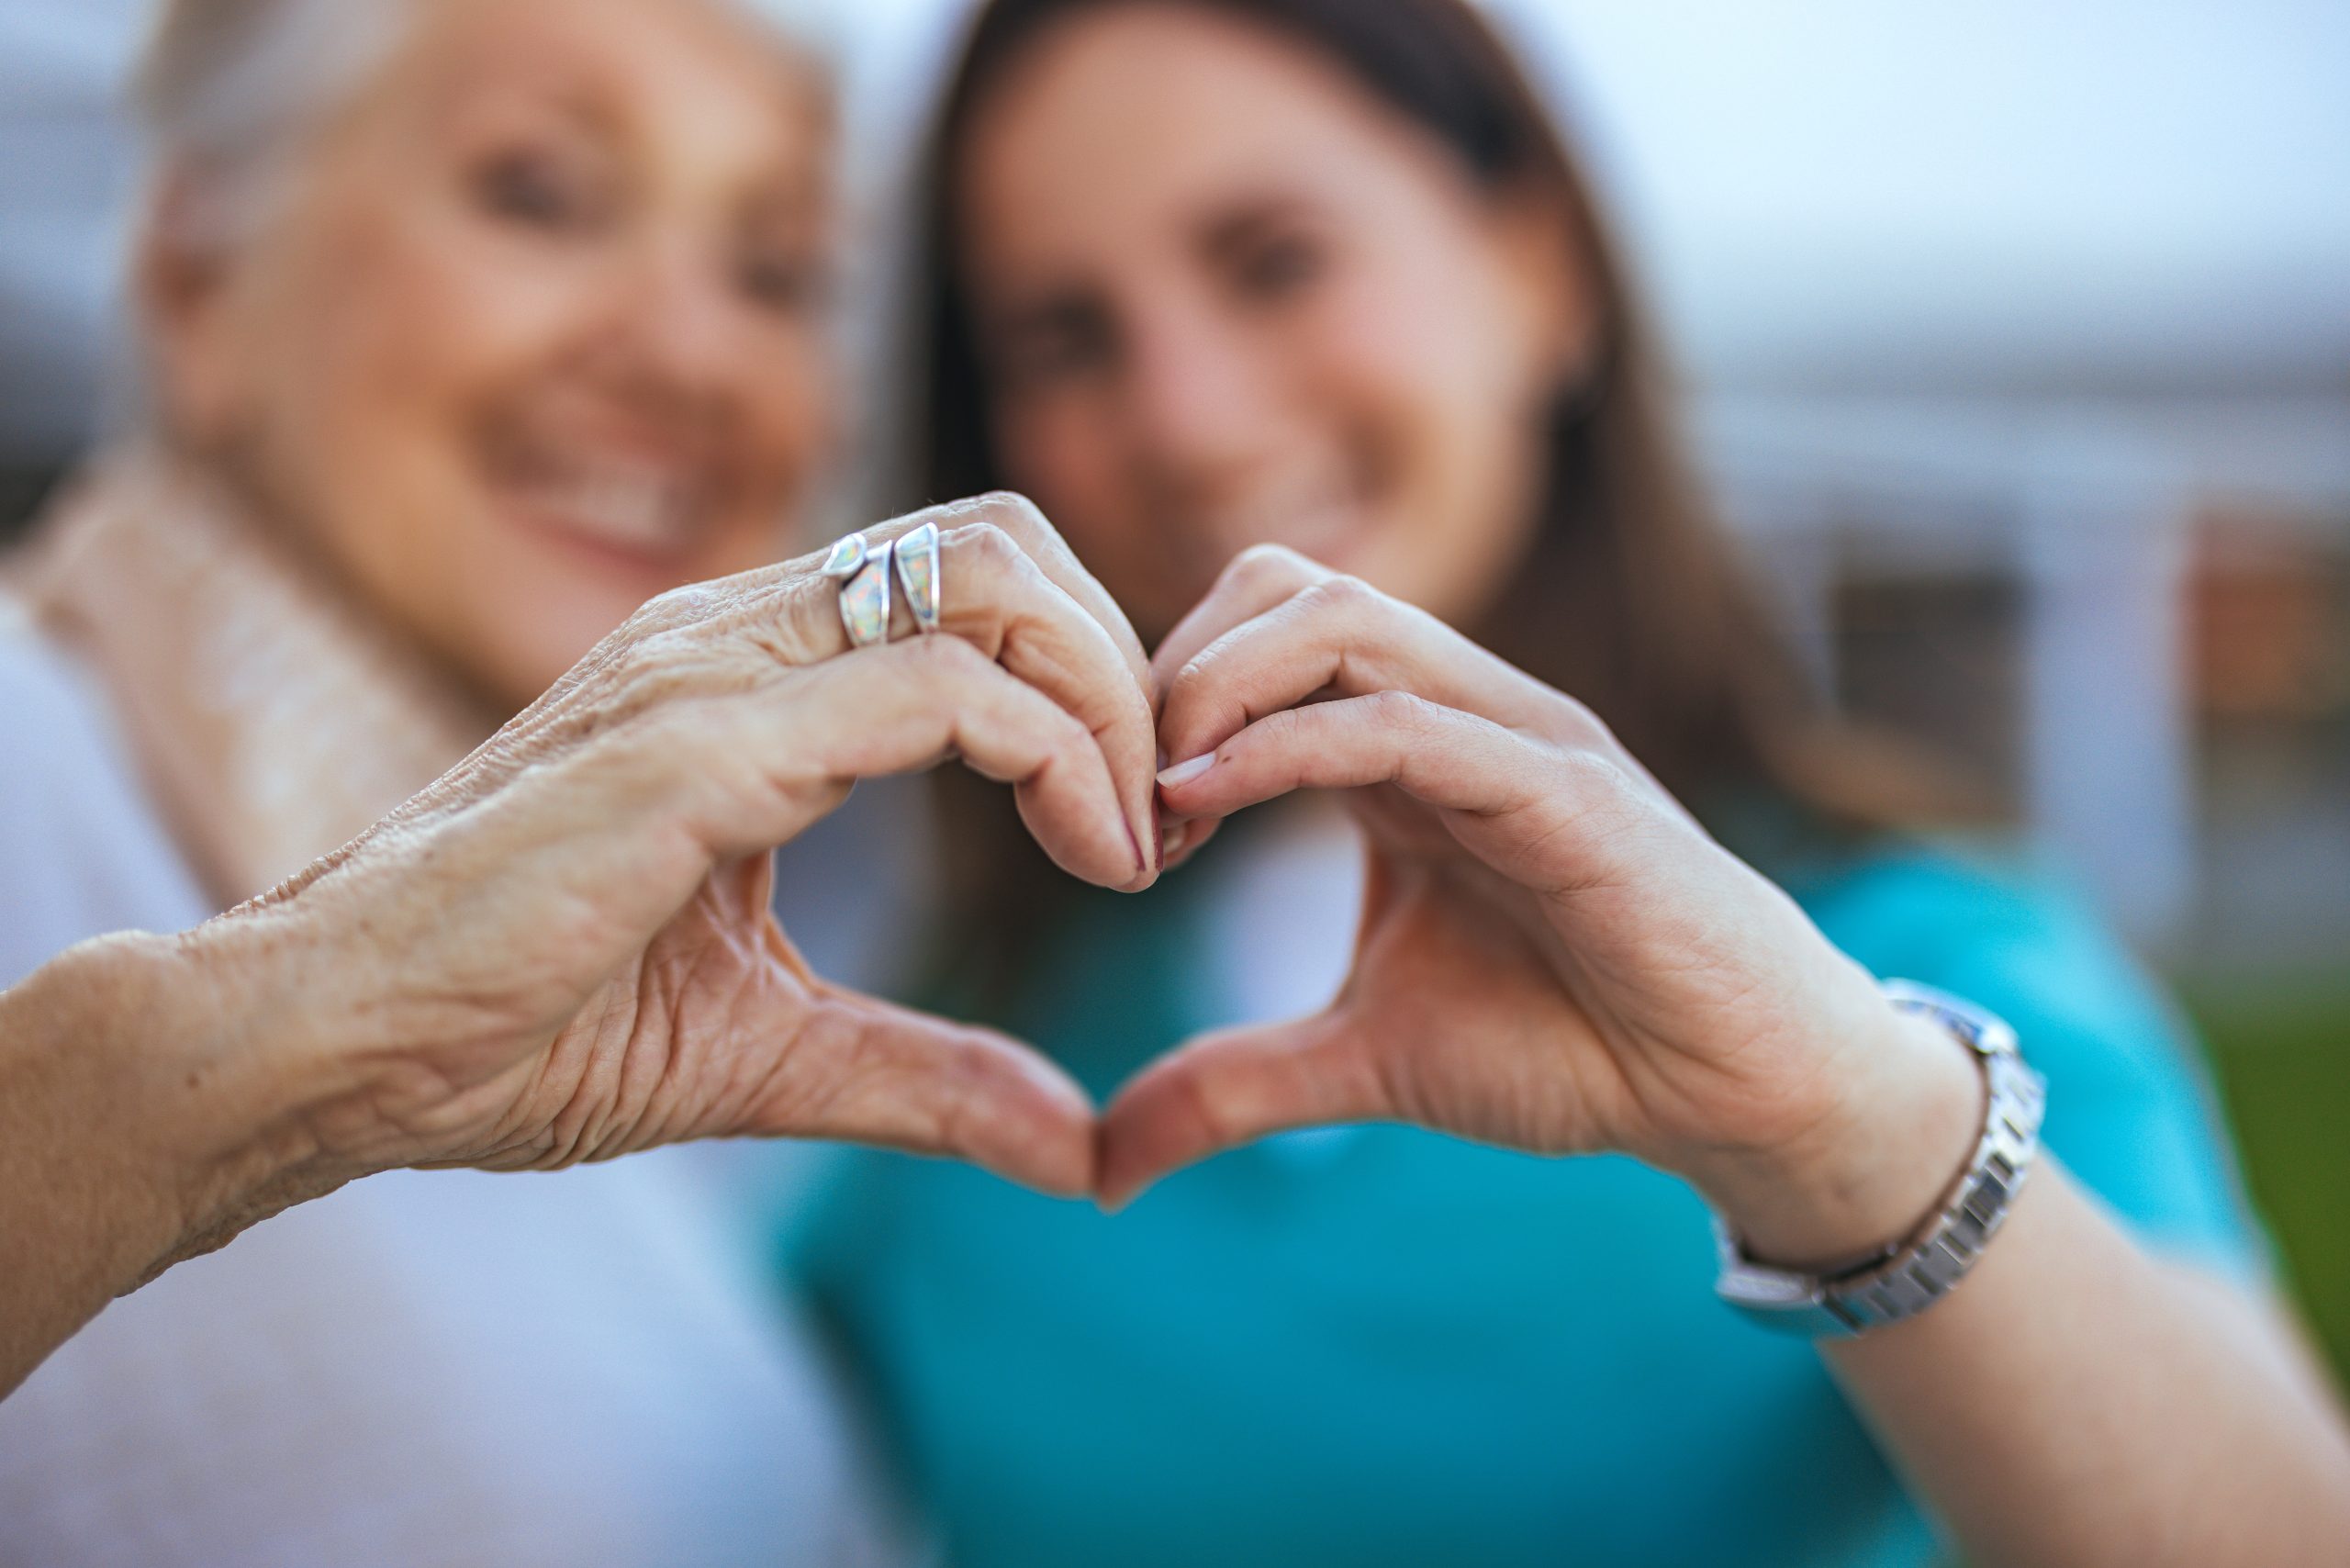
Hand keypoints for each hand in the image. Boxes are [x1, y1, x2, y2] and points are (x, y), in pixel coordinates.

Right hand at [159, 494, 1158, 1268]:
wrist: (330, 1047)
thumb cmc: (514, 1028)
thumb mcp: (773, 1051)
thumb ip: (932, 1077)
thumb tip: (1080, 1146)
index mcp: (749, 675)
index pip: (973, 584)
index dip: (1092, 681)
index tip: (1134, 832)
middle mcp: (736, 634)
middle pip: (1006, 540)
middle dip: (1126, 664)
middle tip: (1162, 819)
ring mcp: (712, 669)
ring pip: (991, 579)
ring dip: (1111, 699)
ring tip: (1135, 845)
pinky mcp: (697, 743)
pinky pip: (936, 689)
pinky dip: (1054, 755)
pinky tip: (1091, 857)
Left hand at [1102, 546, 1980, 1263]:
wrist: (1730, 1090)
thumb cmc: (1571, 1046)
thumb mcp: (1361, 1062)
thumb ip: (1231, 1086)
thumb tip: (1104, 1170)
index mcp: (1402, 747)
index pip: (1257, 630)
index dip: (1157, 699)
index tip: (1107, 818)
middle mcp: (1454, 712)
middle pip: (1282, 585)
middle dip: (1171, 667)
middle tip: (1120, 793)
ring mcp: (1511, 736)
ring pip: (1339, 617)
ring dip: (1215, 687)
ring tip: (1158, 795)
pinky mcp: (1564, 789)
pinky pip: (1405, 721)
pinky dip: (1288, 745)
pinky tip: (1203, 803)